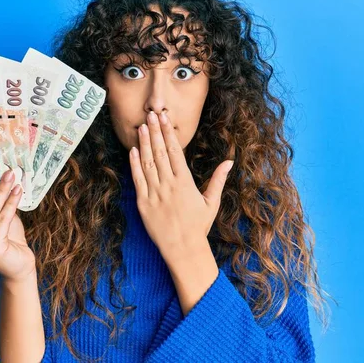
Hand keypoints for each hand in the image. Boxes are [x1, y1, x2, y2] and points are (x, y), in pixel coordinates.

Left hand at [129, 111, 233, 262]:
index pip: (175, 150)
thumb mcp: (212, 202)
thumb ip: (218, 179)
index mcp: (185, 182)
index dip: (169, 132)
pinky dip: (134, 164)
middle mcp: (169, 185)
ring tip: (142, 127)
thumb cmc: (198, 226)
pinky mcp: (143, 203)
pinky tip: (133, 150)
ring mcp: (155, 193)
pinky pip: (138, 179)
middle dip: (156, 131)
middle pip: (160, 152)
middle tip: (151, 114)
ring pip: (147, 162)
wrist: (183, 248)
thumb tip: (230, 161)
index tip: (165, 118)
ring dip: (144, 143)